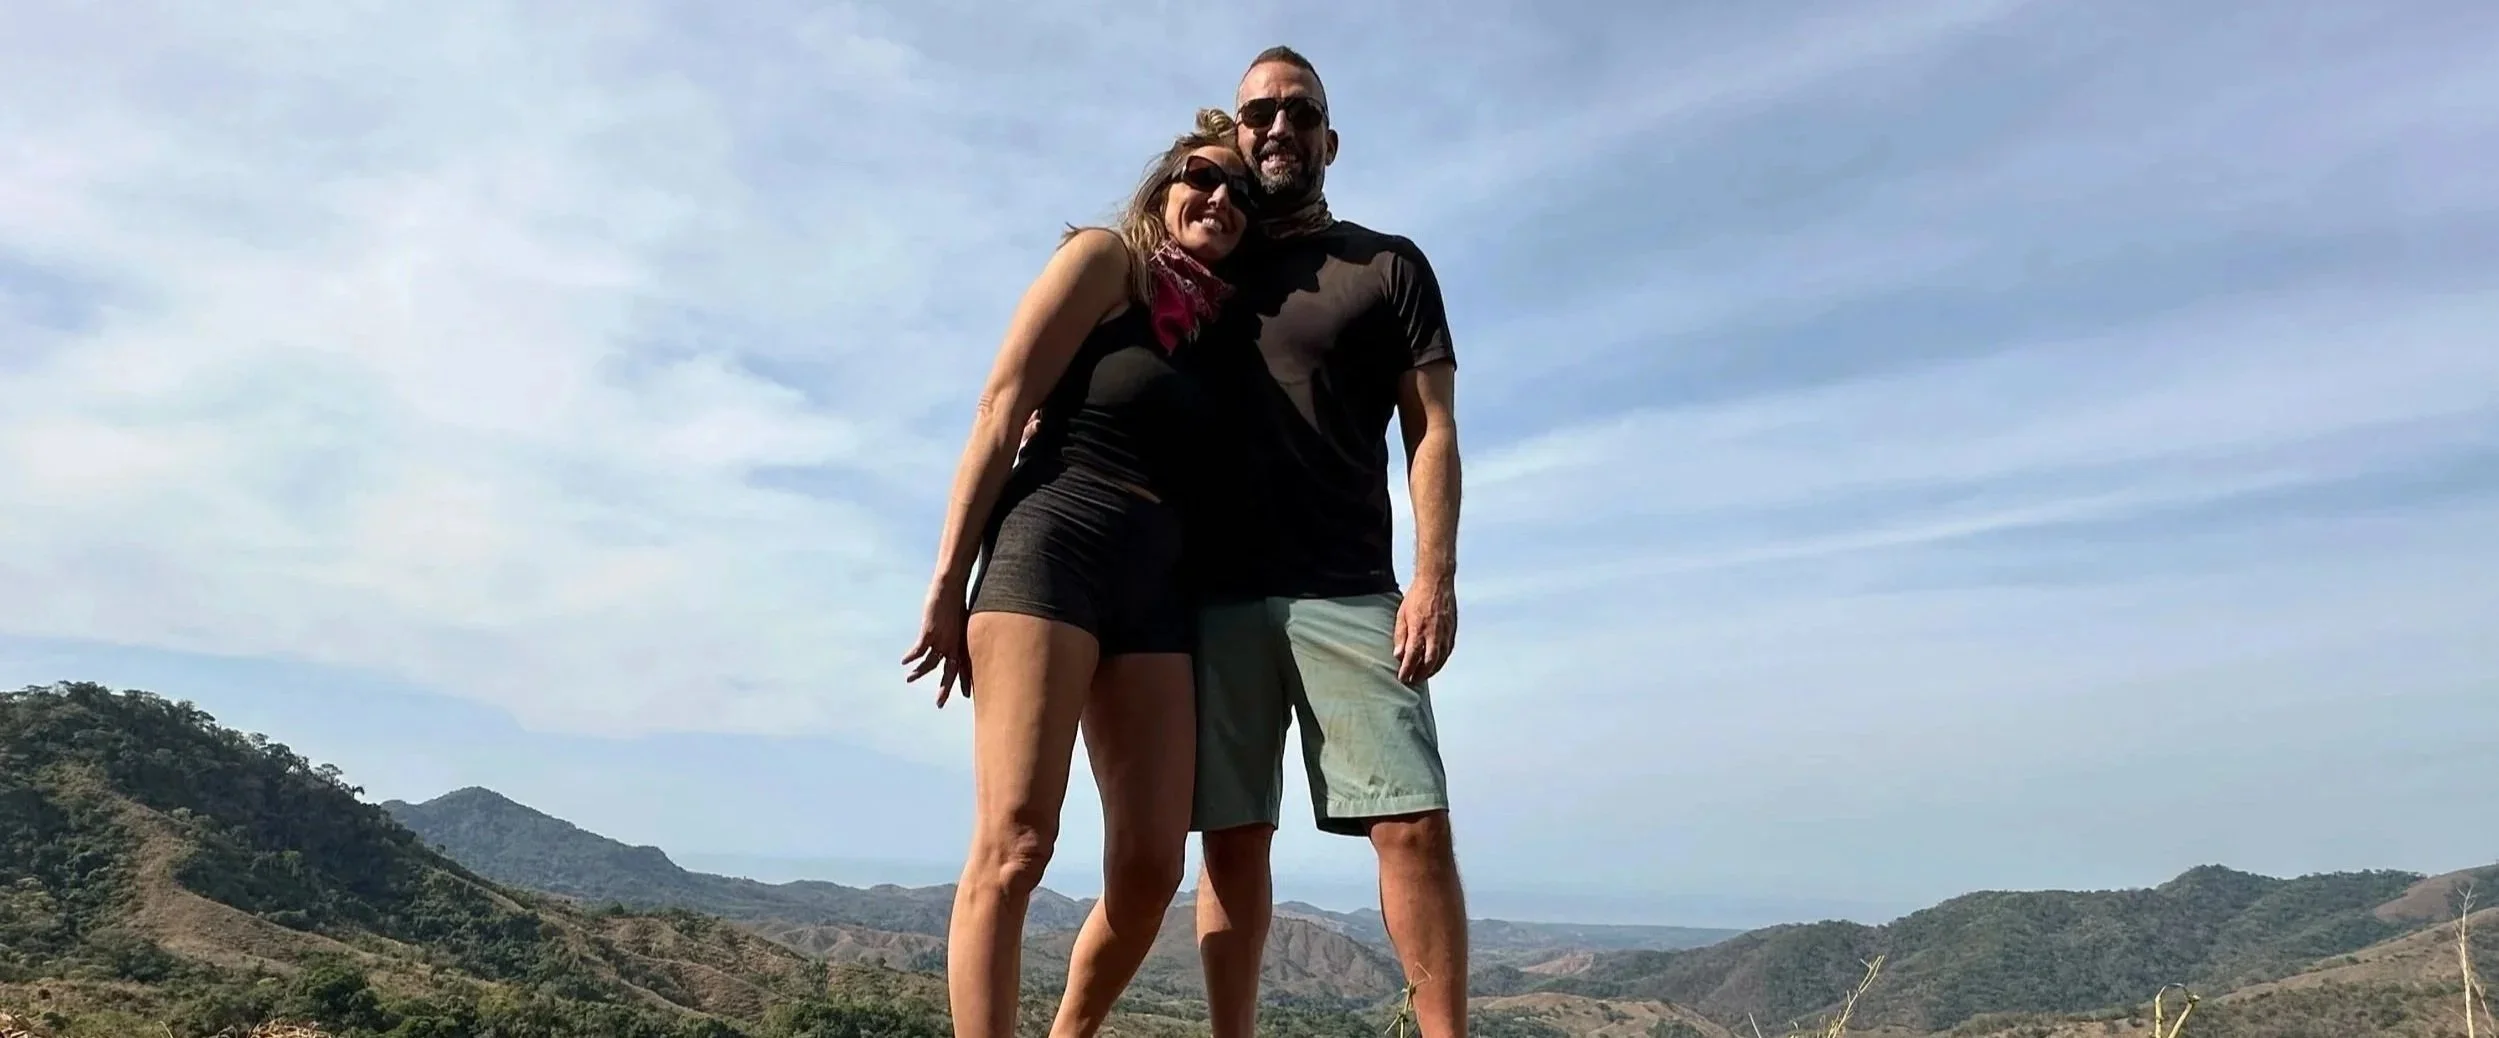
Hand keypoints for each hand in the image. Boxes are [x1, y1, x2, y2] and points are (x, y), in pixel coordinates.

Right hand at [901, 581, 972, 706]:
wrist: (951, 586)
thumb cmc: (956, 600)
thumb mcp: (960, 618)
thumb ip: (958, 629)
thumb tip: (956, 632)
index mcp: (962, 641)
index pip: (965, 667)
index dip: (965, 681)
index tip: (967, 696)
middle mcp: (953, 644)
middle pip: (950, 672)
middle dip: (945, 689)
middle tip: (939, 704)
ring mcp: (942, 639)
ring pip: (930, 664)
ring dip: (919, 673)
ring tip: (909, 679)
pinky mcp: (930, 632)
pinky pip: (919, 650)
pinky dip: (911, 657)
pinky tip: (904, 662)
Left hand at [1391, 576, 1456, 684]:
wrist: (1437, 581)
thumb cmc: (1417, 596)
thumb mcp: (1402, 614)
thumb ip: (1400, 636)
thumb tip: (1398, 655)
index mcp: (1419, 629)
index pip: (1412, 656)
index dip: (1407, 670)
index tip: (1402, 678)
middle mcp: (1434, 633)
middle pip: (1429, 662)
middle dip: (1420, 674)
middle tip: (1412, 681)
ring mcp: (1446, 632)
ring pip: (1441, 659)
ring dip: (1432, 671)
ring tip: (1423, 676)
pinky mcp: (1452, 630)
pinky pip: (1448, 651)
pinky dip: (1441, 661)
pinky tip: (1435, 664)